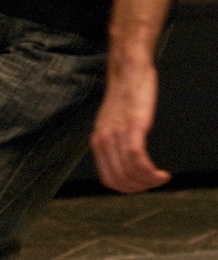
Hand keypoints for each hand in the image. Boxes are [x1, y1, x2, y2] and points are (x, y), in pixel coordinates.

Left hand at [89, 62, 170, 192]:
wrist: (128, 70)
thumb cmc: (125, 96)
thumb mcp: (113, 123)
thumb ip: (114, 142)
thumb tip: (123, 162)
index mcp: (97, 142)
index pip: (108, 180)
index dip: (127, 189)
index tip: (143, 185)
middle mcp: (103, 140)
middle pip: (119, 181)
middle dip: (140, 188)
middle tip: (156, 182)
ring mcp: (117, 133)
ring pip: (129, 173)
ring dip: (149, 182)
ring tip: (162, 178)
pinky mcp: (133, 125)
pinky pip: (137, 158)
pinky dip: (151, 172)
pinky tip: (162, 173)